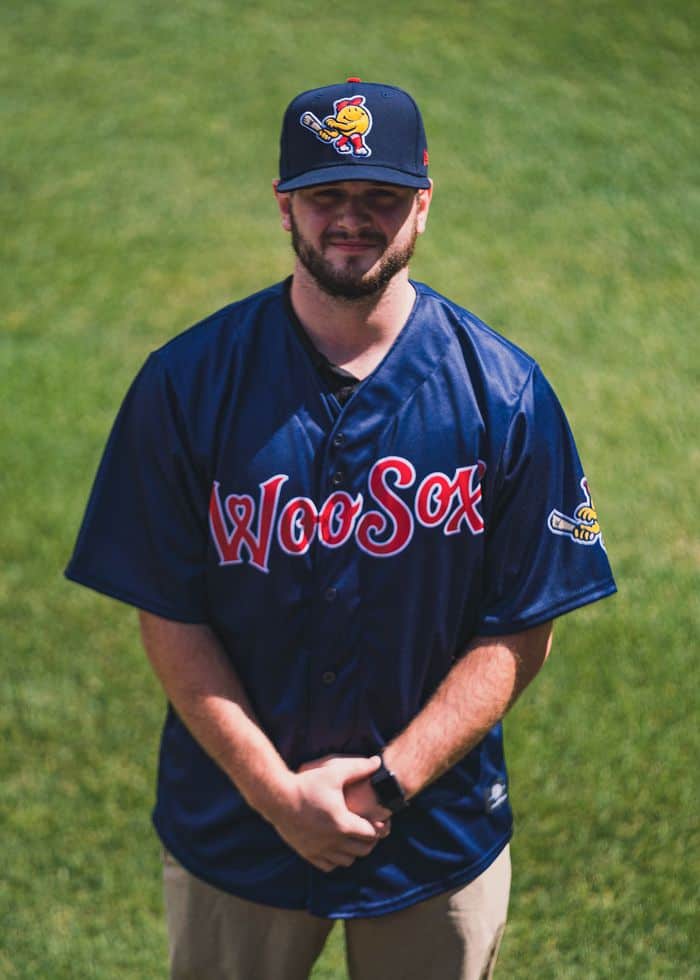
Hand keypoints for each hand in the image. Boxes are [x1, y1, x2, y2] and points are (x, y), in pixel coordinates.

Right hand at [270, 756, 383, 872]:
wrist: (278, 798)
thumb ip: (359, 768)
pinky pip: (329, 866)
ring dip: (353, 851)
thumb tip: (378, 761)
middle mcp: (333, 842)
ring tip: (351, 836)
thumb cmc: (306, 784)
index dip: (378, 827)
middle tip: (367, 828)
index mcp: (343, 824)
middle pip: (362, 850)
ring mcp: (320, 850)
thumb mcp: (334, 773)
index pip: (372, 834)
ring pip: (347, 861)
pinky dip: (336, 859)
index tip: (377, 820)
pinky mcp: (307, 853)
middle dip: (369, 840)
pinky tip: (334, 845)